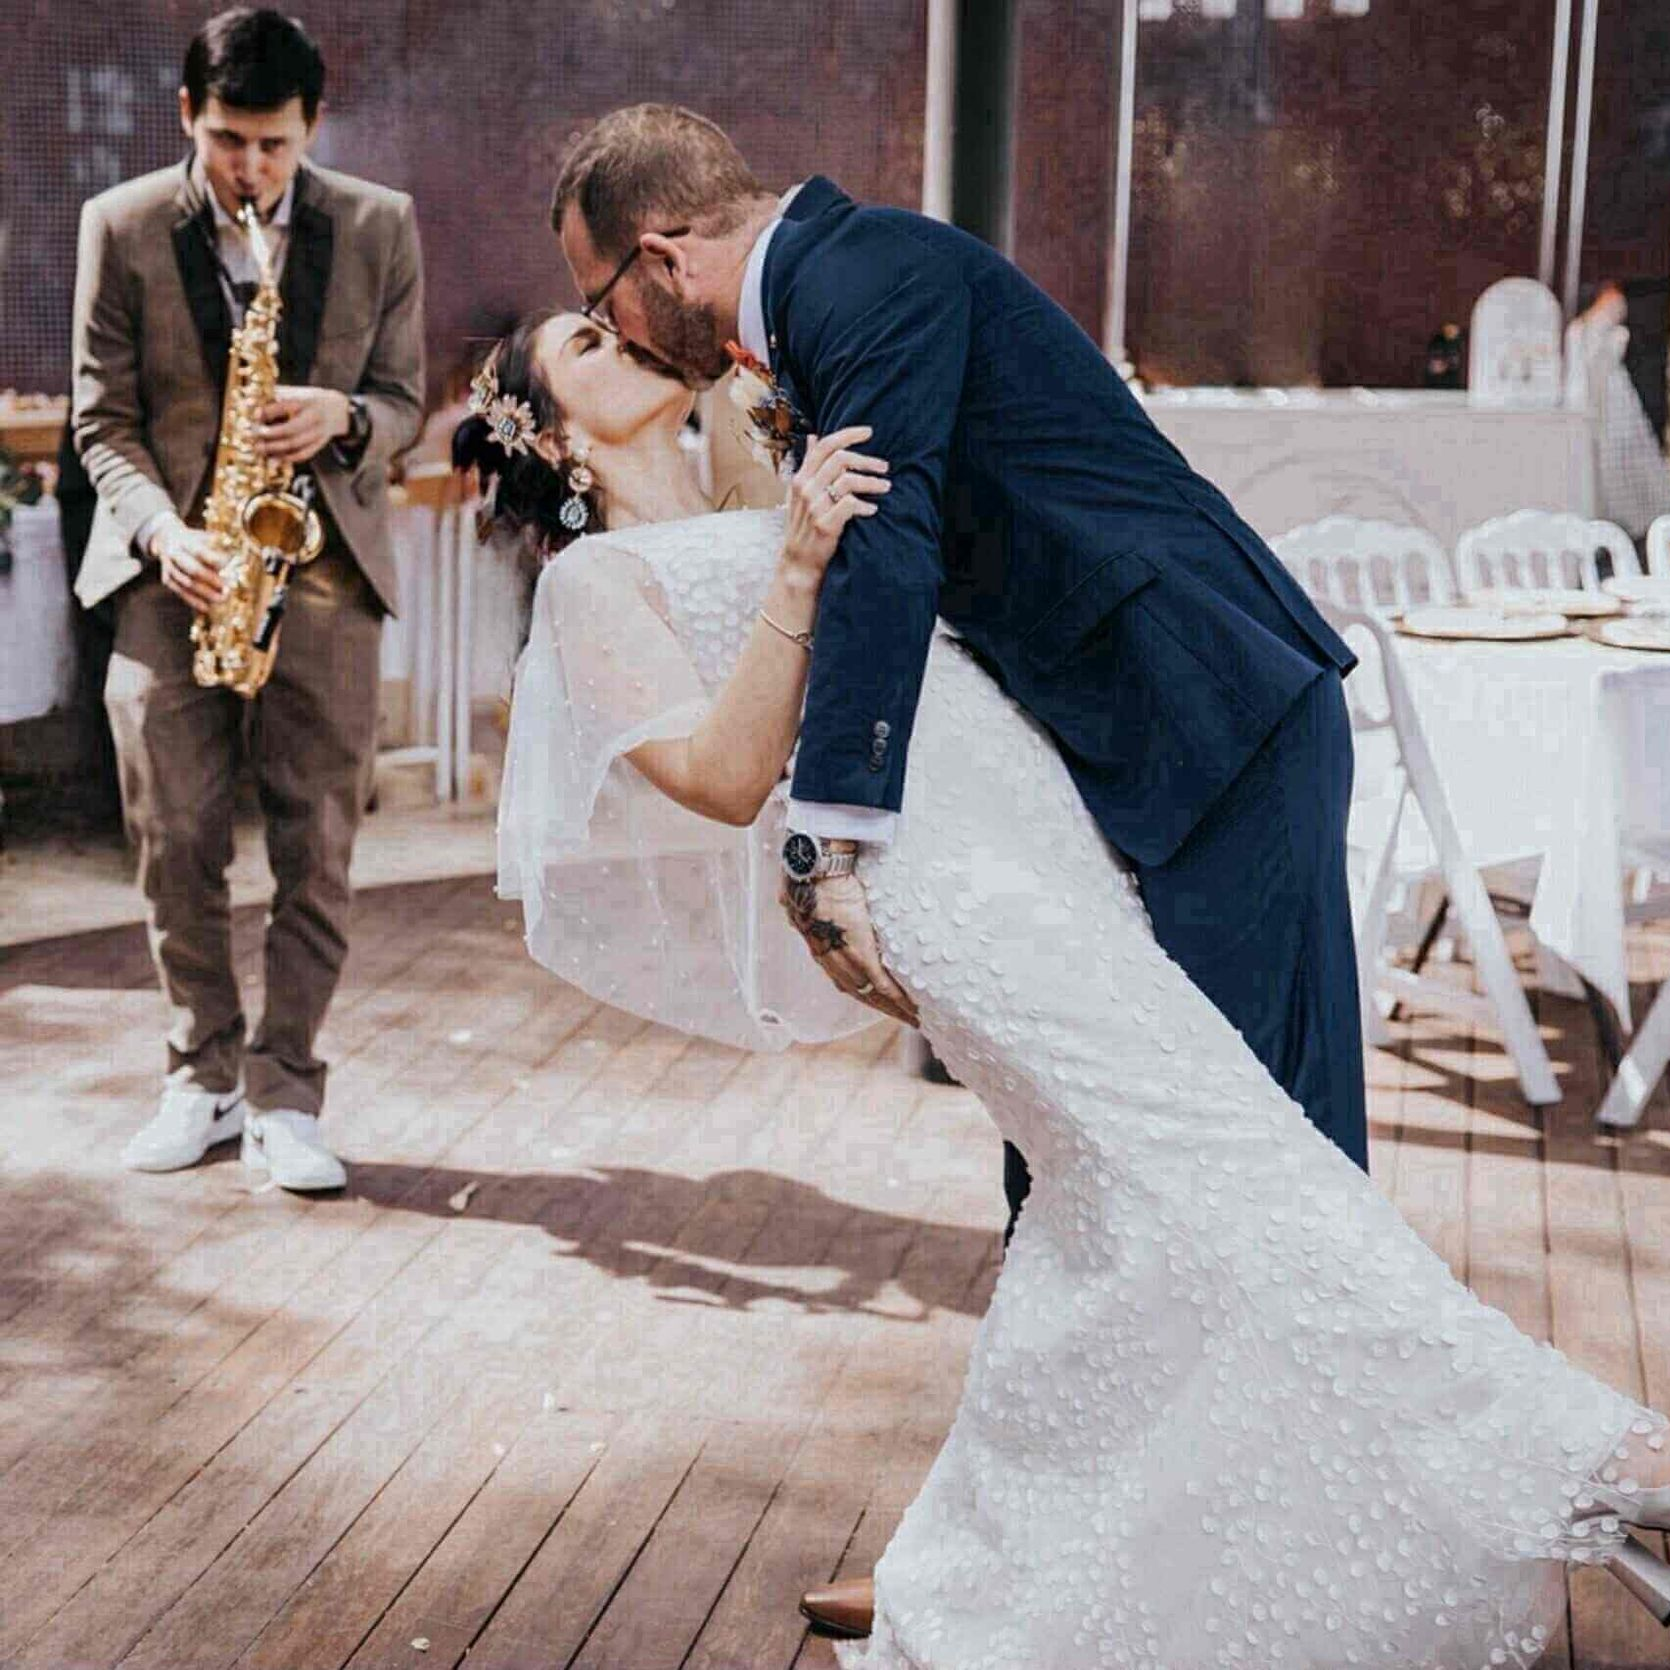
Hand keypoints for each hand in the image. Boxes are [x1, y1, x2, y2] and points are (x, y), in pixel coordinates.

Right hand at [150, 520, 225, 611]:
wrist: (165, 538)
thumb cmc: (193, 539)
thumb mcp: (204, 537)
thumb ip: (219, 546)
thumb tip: (237, 560)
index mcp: (184, 541)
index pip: (200, 552)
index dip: (215, 561)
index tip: (230, 569)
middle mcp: (174, 554)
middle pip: (193, 570)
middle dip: (212, 581)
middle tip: (228, 589)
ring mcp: (169, 567)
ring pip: (188, 583)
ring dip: (206, 593)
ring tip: (222, 599)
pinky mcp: (167, 579)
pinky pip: (181, 592)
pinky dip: (194, 601)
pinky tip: (207, 608)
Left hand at [256, 385, 351, 463]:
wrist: (337, 409)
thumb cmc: (308, 399)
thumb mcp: (295, 392)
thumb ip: (276, 397)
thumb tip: (251, 404)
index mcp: (304, 401)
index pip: (283, 406)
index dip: (266, 412)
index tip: (253, 416)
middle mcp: (313, 417)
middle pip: (290, 429)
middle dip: (270, 435)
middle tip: (254, 436)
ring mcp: (318, 432)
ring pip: (295, 445)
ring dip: (275, 449)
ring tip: (260, 449)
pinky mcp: (320, 444)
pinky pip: (303, 454)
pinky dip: (288, 458)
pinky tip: (275, 458)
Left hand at [780, 870, 918, 1026]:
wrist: (815, 874)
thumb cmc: (815, 883)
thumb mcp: (815, 903)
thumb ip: (820, 912)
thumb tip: (809, 905)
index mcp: (824, 951)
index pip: (849, 981)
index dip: (868, 995)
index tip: (886, 1006)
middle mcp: (833, 961)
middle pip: (863, 994)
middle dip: (887, 1010)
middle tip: (912, 1021)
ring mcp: (846, 958)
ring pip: (872, 992)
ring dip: (895, 1008)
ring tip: (917, 1017)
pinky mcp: (860, 950)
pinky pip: (880, 979)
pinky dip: (895, 995)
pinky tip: (911, 1004)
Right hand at [781, 427, 889, 579]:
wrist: (798, 561)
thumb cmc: (803, 524)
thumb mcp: (799, 492)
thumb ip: (808, 464)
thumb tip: (813, 436)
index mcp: (801, 477)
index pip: (825, 446)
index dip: (848, 435)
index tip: (869, 432)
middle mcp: (805, 489)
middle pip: (841, 459)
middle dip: (867, 461)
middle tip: (885, 467)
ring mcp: (814, 507)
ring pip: (848, 480)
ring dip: (872, 482)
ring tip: (886, 487)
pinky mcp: (825, 525)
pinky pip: (851, 505)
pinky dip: (866, 505)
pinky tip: (872, 510)